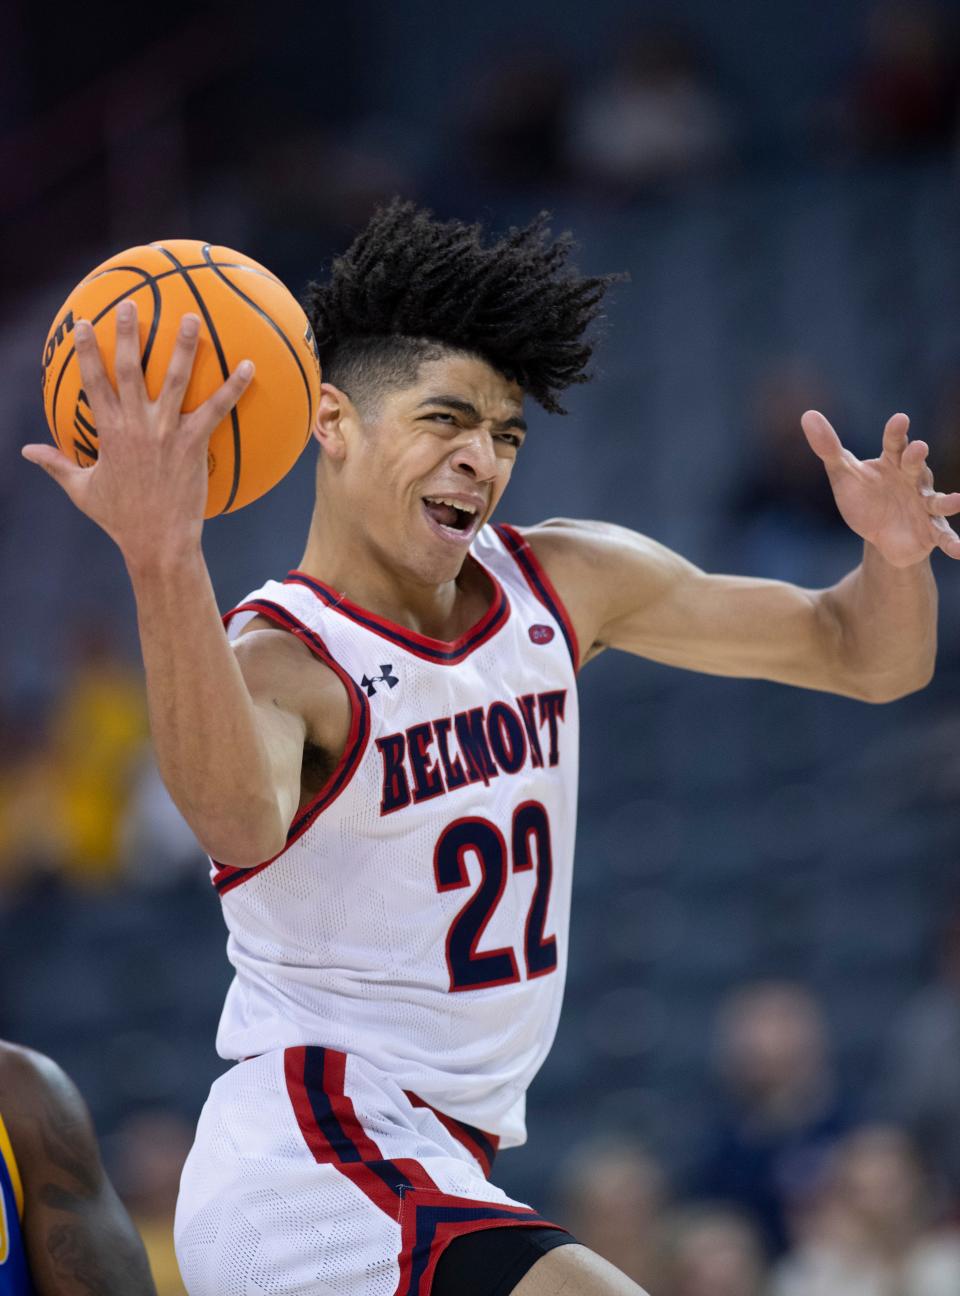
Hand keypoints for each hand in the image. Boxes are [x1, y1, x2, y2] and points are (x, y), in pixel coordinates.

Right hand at [22, 300, 253, 568]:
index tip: (84, 323)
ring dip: (184, 347)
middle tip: (131, 304)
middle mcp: (136, 425)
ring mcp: (166, 432)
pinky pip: (217, 409)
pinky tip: (248, 366)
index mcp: (109, 431)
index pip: (93, 382)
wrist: (157, 541)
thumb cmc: (121, 518)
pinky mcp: (194, 444)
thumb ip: (56, 464)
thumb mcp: (82, 490)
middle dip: (129, 334)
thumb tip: (27, 451)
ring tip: (192, 317)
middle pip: (131, 369)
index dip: (87, 351)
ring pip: (176, 380)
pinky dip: (233, 387)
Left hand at [801, 409, 959, 566]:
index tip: (899, 419)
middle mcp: (914, 480)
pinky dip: (954, 544)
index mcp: (893, 462)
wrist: (879, 534)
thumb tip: (808, 415)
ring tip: (956, 501)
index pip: (894, 444)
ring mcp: (925, 505)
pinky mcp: (931, 531)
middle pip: (916, 467)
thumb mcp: (843, 474)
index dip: (896, 433)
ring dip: (947, 501)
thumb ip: (828, 447)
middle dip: (917, 458)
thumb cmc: (864, 497)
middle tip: (918, 448)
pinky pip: (945, 536)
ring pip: (937, 502)